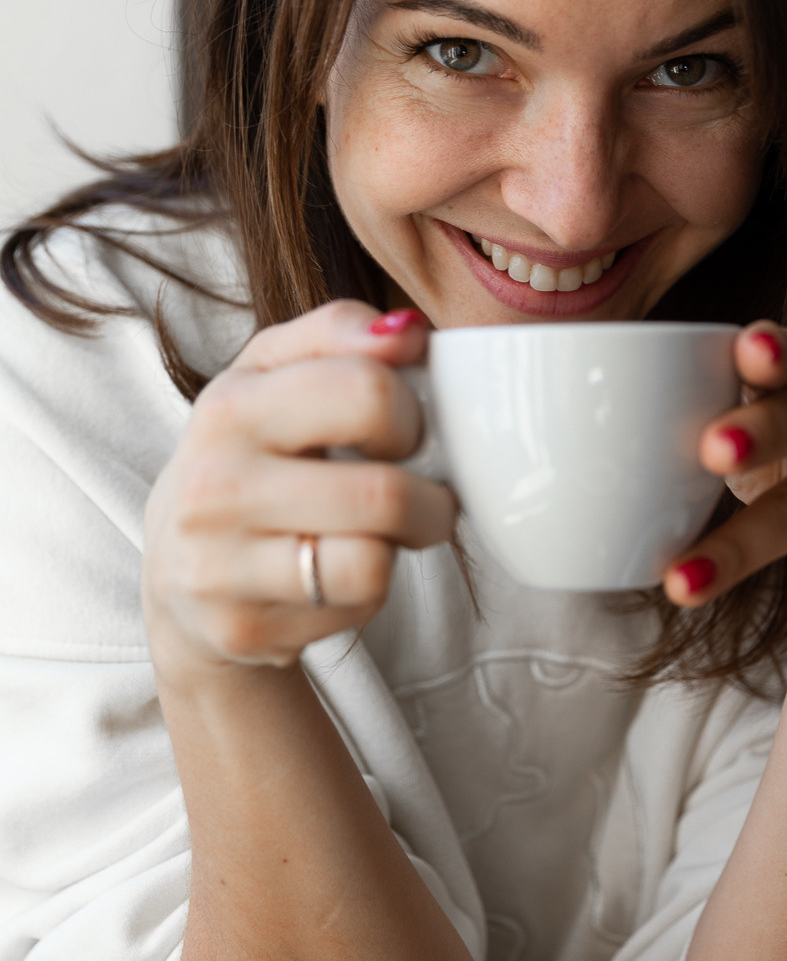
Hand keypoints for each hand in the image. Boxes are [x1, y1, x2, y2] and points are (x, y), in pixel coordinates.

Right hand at [143, 302, 455, 674]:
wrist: (181, 571)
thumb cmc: (249, 454)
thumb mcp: (275, 373)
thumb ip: (340, 332)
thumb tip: (408, 332)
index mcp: (231, 406)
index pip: (366, 392)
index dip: (411, 413)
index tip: (405, 431)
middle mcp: (216, 487)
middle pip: (383, 492)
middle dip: (432, 496)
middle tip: (422, 493)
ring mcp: (222, 566)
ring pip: (374, 562)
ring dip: (406, 548)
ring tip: (389, 532)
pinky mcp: (243, 627)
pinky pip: (354, 606)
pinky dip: (371, 591)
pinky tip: (344, 572)